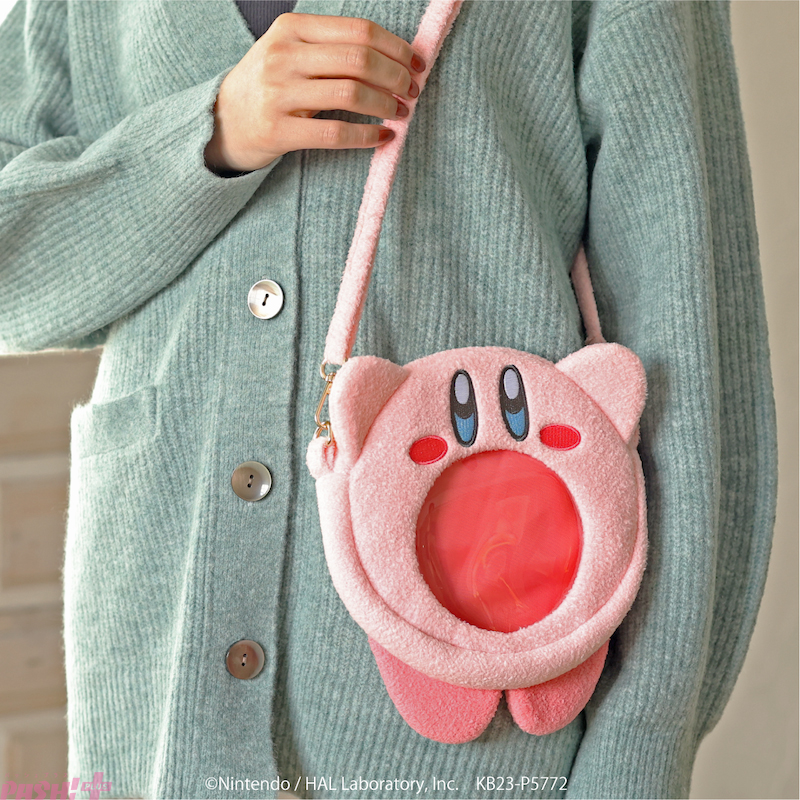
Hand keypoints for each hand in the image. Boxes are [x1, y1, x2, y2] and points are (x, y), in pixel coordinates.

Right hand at [204, 13, 426, 173]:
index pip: (358, 31)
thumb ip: (332, 48)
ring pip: (351, 93)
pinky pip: (335, 132)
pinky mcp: (279, 130)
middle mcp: (284, 55)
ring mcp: (279, 93)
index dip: (395, 48)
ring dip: (386, 104)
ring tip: (400, 113)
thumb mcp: (291, 51)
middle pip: (359, 59)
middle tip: (412, 91)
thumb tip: (392, 58)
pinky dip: (366, 135)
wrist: (222, 122)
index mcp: (292, 28)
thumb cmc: (268, 86)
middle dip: (395, 77)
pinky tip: (383, 137)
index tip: (415, 64)